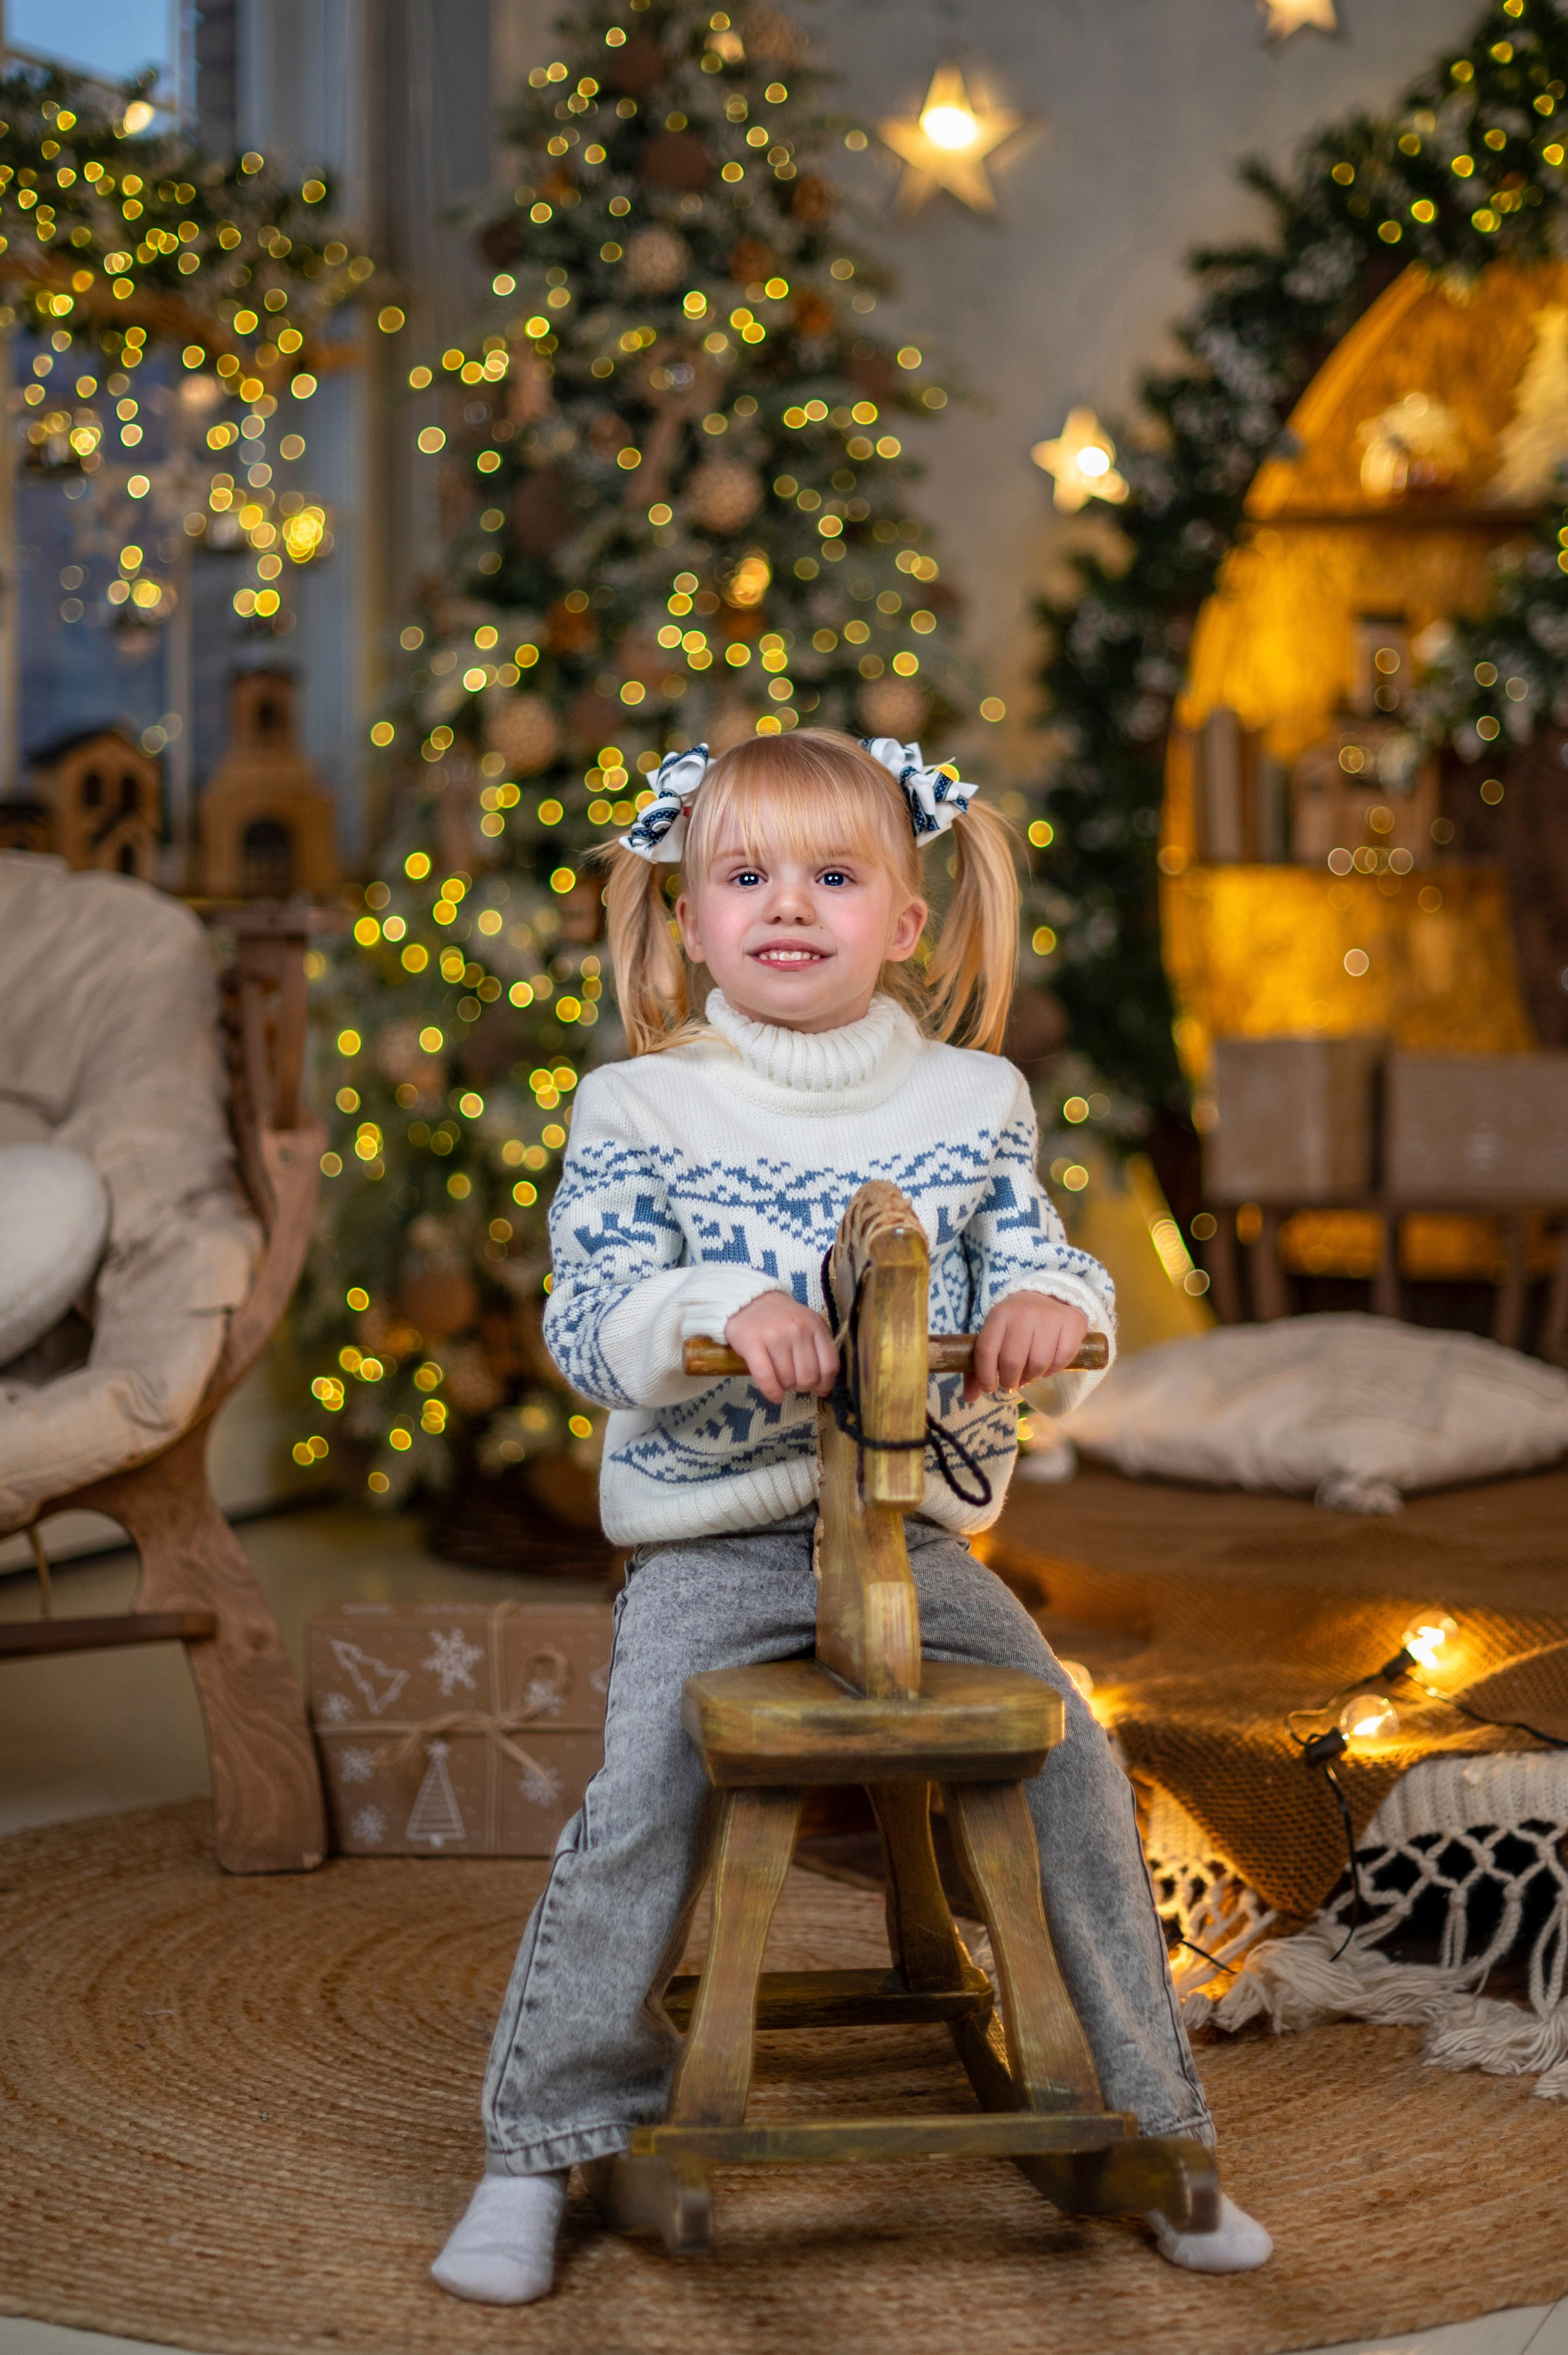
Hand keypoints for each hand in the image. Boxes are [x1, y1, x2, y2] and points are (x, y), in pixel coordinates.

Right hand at [724, 1292, 839, 1405]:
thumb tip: (824, 1387)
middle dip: (802, 1386)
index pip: (829, 1365)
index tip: (819, 1389)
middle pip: (809, 1376)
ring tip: (779, 1378)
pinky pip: (767, 1378)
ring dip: (785, 1387)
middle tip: (794, 1381)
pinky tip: (774, 1395)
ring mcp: (775, 1335)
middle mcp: (797, 1329)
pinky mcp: (752, 1343)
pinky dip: (772, 1392)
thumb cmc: (779, 1318)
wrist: (747, 1300)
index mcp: (815, 1324)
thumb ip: (817, 1348)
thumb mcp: (805, 1324)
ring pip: (788, 1380)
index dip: (826, 1383)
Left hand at [965, 1292, 1089, 1403]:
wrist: (1049, 1297)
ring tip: (1029, 1374)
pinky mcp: (1071, 1322)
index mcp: (999, 1315)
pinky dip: (1054, 1369)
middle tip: (1011, 1383)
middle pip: (1012, 1361)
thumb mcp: (996, 1335)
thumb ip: (980, 1366)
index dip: (985, 1375)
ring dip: (1032, 1377)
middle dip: (1010, 1380)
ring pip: (1038, 1363)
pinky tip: (1048, 1367)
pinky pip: (1062, 1358)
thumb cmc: (1017, 1324)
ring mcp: (1049, 1316)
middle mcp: (1023, 1312)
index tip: (989, 1387)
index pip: (986, 1350)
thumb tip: (969, 1398)